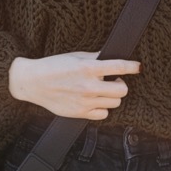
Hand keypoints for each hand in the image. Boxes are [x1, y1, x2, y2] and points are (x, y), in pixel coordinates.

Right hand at [8, 51, 140, 119]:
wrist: (32, 82)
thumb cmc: (53, 67)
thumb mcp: (75, 56)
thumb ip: (95, 58)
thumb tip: (112, 57)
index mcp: (87, 68)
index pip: (118, 67)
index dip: (132, 66)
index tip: (138, 67)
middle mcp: (88, 86)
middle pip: (122, 90)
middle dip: (121, 84)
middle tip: (113, 81)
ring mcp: (85, 102)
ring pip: (115, 102)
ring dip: (112, 95)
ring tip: (102, 90)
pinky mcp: (80, 113)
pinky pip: (104, 114)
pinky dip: (103, 108)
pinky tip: (95, 101)